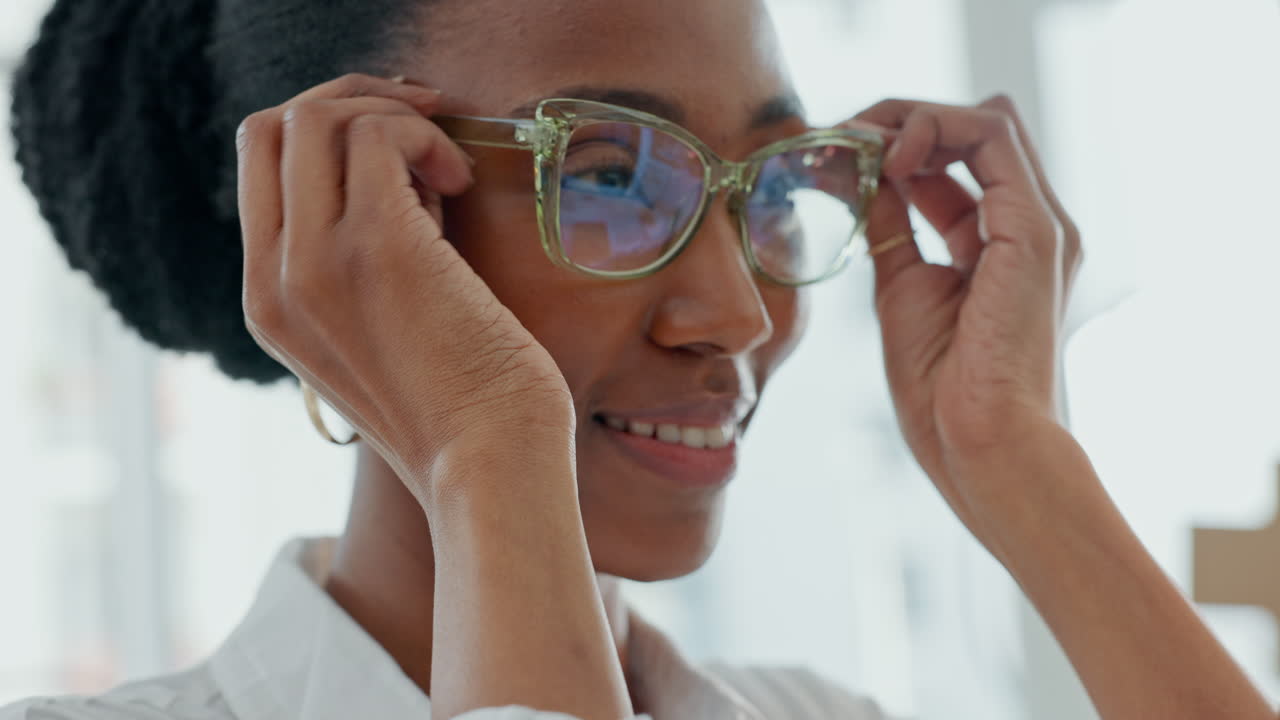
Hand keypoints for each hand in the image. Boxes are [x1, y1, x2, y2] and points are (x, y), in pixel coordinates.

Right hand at [235, 74, 573, 499]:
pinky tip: (459, 182)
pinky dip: (423, 135)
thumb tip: (401, 182)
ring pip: (317, 118)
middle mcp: (275, 280)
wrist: (491, 473)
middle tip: (424, 131)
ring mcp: (316, 261)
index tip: (396, 153)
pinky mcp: (377, 248)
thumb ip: (361, 269)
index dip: (325, 136)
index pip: (259, 169)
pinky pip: (376, 134)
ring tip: (446, 172)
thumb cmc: (464, 412)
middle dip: (352, 104)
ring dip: (392, 117)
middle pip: (272, 128)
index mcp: (270, 304)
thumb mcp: (381, 339)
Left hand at [853, 95, 1083, 532]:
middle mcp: (1027, 225)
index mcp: (999, 243)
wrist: (979, 445)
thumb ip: (894, 227)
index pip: (954, 163)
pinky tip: (886, 157)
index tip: (841, 153)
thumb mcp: (902, 286)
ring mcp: (1038, 223)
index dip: (898, 145)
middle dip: (902, 121)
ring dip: (914, 117)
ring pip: (984, 121)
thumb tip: (868, 177)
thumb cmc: (941, 390)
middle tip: (843, 133)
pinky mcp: (1035, 228)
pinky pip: (989, 137)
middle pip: (971, 133)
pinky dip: (933, 129)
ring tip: (859, 138)